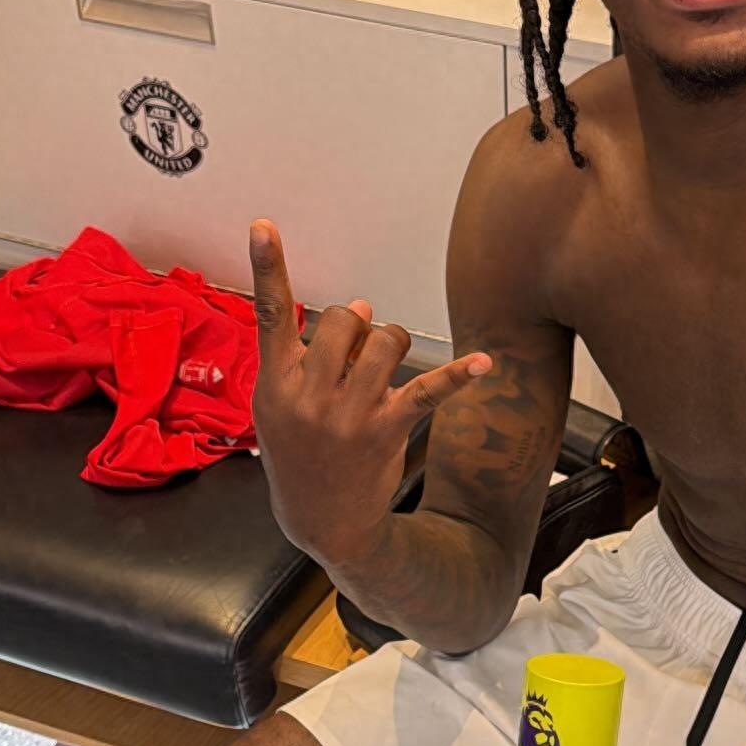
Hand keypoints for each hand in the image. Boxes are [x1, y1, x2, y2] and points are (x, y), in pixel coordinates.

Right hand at [249, 219, 491, 567]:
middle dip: (355, 325)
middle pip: (343, 320)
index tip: (263, 225)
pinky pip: (427, 391)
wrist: (321, 520)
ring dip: (390, 342)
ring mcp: (348, 414)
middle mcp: (308, 395)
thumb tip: (359, 308)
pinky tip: (482, 364)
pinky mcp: (386, 429)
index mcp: (275, 384)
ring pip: (383, 340)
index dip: (268, 268)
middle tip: (356, 351)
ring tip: (383, 367)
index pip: (269, 314)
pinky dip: (457, 376)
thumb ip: (309, 355)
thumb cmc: (300, 455)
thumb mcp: (279, 408)